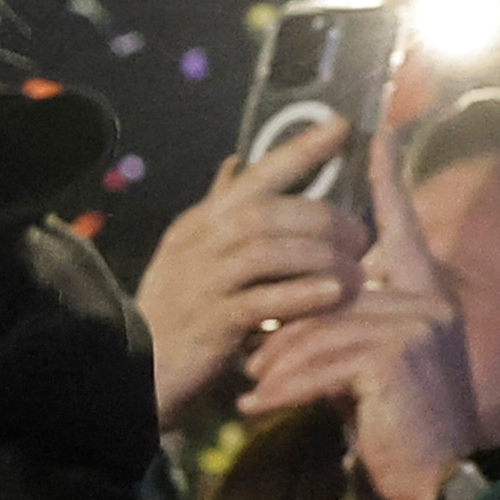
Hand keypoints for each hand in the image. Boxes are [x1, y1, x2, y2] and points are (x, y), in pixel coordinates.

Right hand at [132, 106, 373, 431]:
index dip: (299, 148)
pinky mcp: (211, 323)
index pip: (255, 174)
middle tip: (362, 235)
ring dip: (321, 257)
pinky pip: (262, 301)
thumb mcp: (189, 253)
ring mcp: (202, 282)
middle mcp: (199, 244)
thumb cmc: (174, 313)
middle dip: (325, 218)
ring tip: (357, 272)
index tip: (342, 125)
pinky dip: (301, 294)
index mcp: (201, 223)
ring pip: (268, 251)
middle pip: (268, 211)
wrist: (137, 374)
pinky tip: (332, 295)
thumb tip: (235, 161)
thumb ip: (218, 208)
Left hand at [224, 58, 482, 499]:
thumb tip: (297, 299)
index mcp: (424, 294)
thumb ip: (346, 324)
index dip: (388, 178)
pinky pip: (319, 360)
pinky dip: (283, 387)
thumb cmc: (397, 424)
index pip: (401, 224)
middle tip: (250, 359)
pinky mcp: (395, 359)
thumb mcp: (370, 366)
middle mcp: (426, 302)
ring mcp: (415, 328)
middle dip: (285, 329)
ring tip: (253, 389)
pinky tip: (256, 406)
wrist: (438, 482)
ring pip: (318, 326)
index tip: (374, 131)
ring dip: (279, 364)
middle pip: (331, 290)